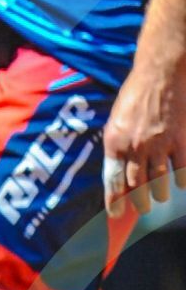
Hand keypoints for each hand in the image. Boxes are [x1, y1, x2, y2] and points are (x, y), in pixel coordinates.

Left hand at [103, 56, 185, 218]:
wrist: (160, 75)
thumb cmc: (135, 95)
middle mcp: (135, 146)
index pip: (112, 179)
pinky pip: (181, 171)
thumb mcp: (116, 119)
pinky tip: (180, 184)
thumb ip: (118, 146)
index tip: (115, 215)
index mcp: (115, 140)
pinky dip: (180, 181)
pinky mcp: (180, 141)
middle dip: (139, 203)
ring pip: (159, 183)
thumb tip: (120, 173)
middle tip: (142, 209)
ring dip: (159, 195)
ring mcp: (158, 145)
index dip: (114, 200)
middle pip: (136, 186)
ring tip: (160, 198)